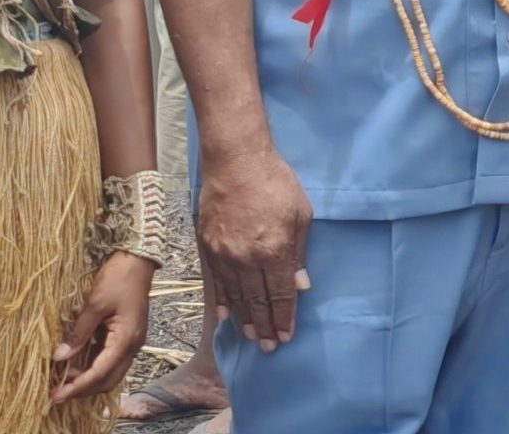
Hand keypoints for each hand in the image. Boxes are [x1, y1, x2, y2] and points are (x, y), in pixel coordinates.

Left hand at [50, 252, 155, 402]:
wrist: (138, 259)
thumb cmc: (118, 278)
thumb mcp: (95, 304)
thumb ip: (78, 333)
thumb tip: (59, 357)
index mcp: (126, 339)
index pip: (100, 373)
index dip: (77, 387)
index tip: (56, 396)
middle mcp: (132, 345)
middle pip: (109, 379)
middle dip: (84, 389)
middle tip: (57, 394)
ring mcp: (132, 340)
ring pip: (111, 372)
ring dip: (89, 379)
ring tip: (64, 380)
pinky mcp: (127, 334)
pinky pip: (110, 359)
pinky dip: (94, 366)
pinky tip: (77, 364)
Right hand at [198, 149, 313, 351]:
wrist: (235, 161)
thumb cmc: (276, 183)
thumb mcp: (301, 214)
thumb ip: (299, 253)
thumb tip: (300, 286)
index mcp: (275, 250)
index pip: (280, 294)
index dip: (284, 317)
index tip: (286, 336)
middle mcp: (247, 258)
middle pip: (257, 300)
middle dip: (264, 326)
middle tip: (267, 347)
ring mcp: (224, 254)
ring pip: (235, 295)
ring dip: (244, 318)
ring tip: (250, 337)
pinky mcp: (207, 246)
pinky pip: (216, 281)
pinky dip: (222, 301)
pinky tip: (226, 316)